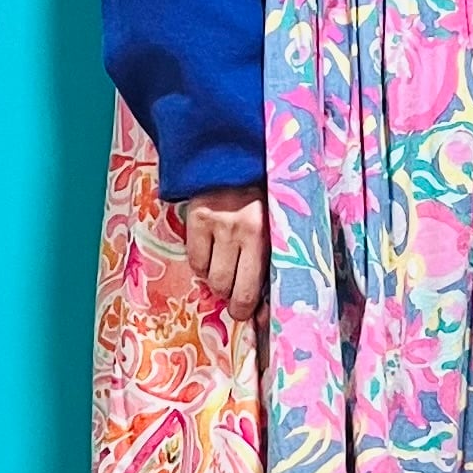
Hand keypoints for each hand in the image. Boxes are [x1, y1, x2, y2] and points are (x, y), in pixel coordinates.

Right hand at [181, 186, 267, 321]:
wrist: (239, 157)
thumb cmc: (265, 197)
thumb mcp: (276, 226)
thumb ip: (271, 257)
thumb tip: (265, 305)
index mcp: (264, 234)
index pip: (253, 286)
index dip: (249, 308)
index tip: (250, 314)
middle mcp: (240, 230)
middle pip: (228, 287)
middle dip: (232, 300)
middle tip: (236, 299)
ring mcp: (216, 225)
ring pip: (210, 278)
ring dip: (217, 283)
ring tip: (226, 272)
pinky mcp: (196, 219)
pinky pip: (196, 260)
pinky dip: (203, 266)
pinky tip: (212, 258)